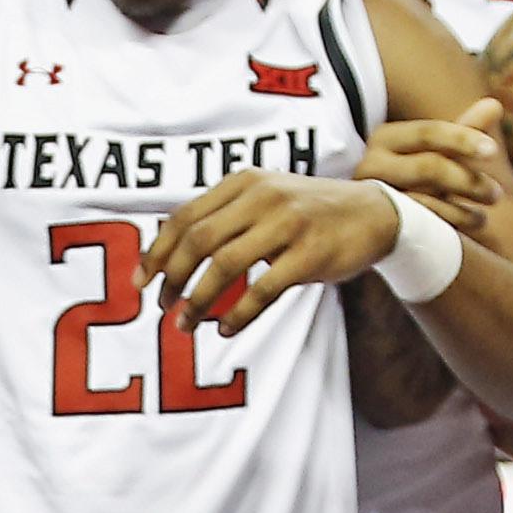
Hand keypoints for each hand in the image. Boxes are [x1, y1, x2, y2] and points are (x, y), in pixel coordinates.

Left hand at [149, 170, 400, 334]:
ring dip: (198, 300)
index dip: (156, 251)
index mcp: (244, 182)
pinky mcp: (309, 254)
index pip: (185, 217)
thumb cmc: (309, 214)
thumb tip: (171, 253)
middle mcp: (262, 197)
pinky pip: (262, 289)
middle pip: (198, 240)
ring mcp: (287, 224)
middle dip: (172, 278)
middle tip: (163, 307)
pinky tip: (225, 329)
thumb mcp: (265, 199)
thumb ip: (225, 216)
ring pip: (224, 266)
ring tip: (186, 324)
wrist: (373, 213)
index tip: (139, 282)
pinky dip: (238, 314)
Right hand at [353, 103, 512, 228]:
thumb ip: (463, 130)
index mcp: (385, 138)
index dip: (463, 139)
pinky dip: (446, 226)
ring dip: (461, 211)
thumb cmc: (410, 180)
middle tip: (497, 194)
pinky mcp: (373, 227)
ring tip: (484, 218)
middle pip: (427, 167)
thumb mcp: (436, 153)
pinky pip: (416, 228)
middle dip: (467, 180)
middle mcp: (371, 165)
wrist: (369, 221)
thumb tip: (495, 103)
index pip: (429, 133)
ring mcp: (369, 197)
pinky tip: (468, 226)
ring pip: (423, 201)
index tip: (494, 151)